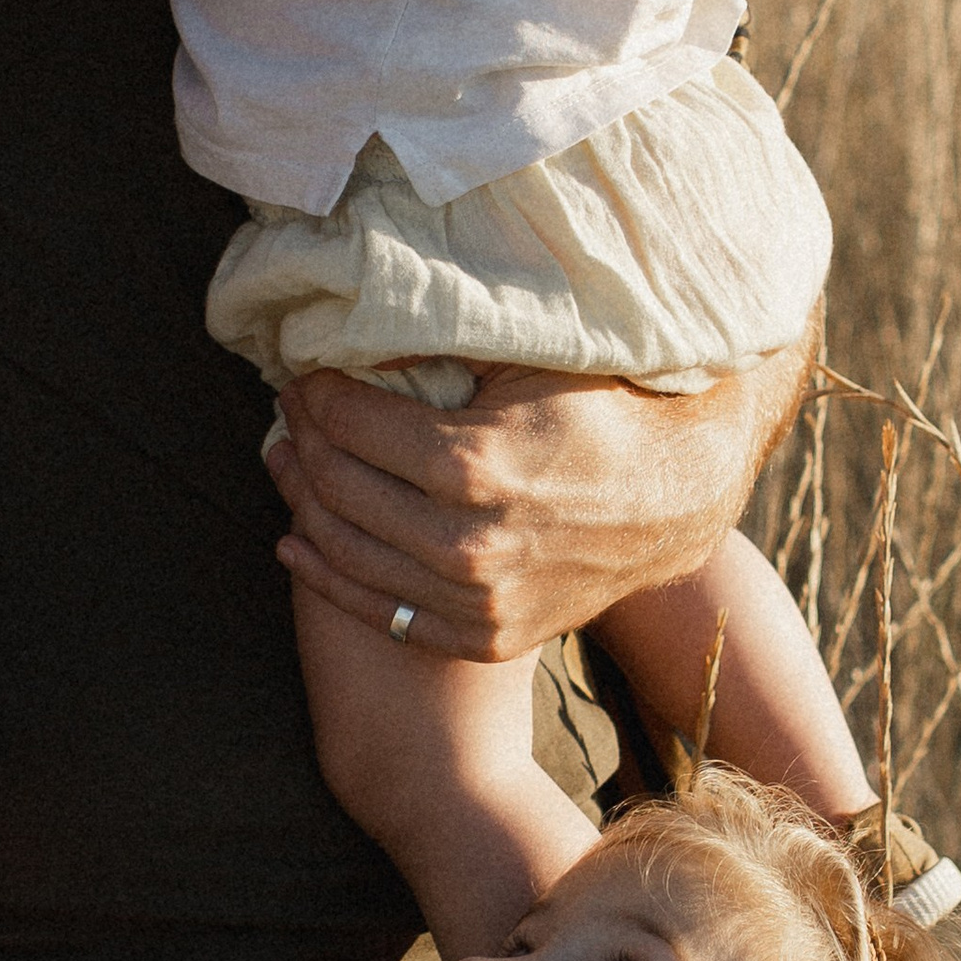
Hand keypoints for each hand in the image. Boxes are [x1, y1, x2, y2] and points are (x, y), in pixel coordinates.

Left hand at [270, 345, 810, 661]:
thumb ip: (438, 345)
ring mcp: (476, 600)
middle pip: (339, 487)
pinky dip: (329, 576)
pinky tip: (296, 543)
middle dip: (304, 441)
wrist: (678, 498)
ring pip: (348, 551)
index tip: (304, 373)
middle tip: (291, 411)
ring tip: (283, 463)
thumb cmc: (600, 410)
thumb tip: (350, 325)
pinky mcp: (485, 635)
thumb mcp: (524, 360)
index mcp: (474, 465)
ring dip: (301, 502)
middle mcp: (467, 543)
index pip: (351, 425)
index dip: (316, 393)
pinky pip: (382, 612)